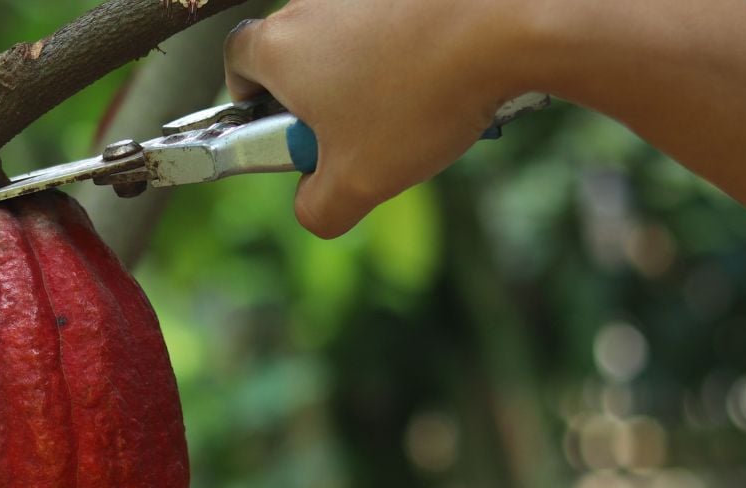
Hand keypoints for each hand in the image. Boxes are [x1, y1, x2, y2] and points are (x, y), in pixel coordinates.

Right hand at [224, 0, 535, 236]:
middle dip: (318, 91)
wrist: (510, 24)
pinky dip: (412, 41)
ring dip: (370, 66)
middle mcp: (312, 4)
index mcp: (280, 49)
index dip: (248, 95)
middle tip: (355, 132)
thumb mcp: (359, 184)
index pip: (235, 61)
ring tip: (417, 102)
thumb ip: (317, 209)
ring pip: (351, 30)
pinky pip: (397, 14)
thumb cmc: (421, 100)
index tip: (278, 123)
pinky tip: (449, 70)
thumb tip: (311, 207)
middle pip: (296, 46)